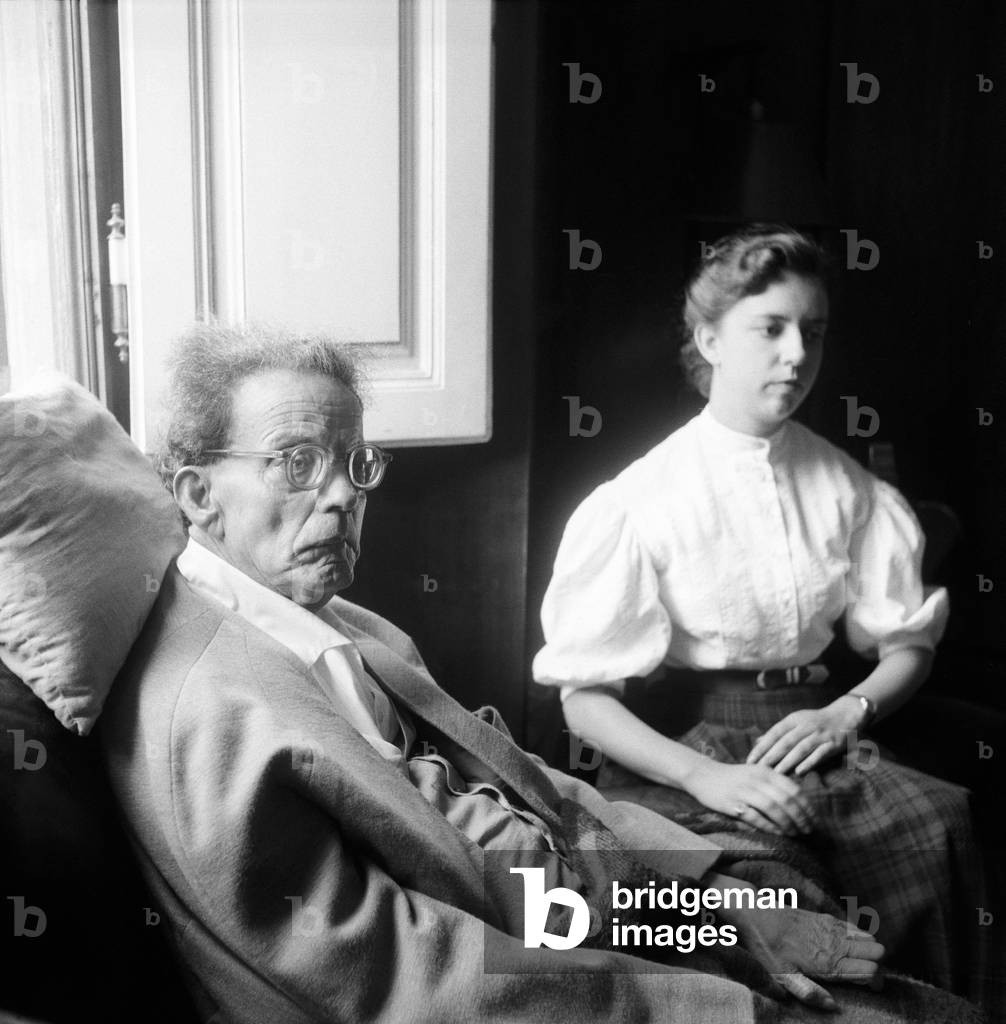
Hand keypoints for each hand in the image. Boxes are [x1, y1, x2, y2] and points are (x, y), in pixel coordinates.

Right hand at [683, 758, 814, 835]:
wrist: (703, 775)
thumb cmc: (734, 777)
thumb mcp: (756, 773)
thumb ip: (776, 784)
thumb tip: (800, 803)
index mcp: (766, 771)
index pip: (794, 789)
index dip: (807, 806)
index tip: (814, 820)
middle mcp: (757, 779)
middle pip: (786, 800)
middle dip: (800, 817)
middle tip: (807, 830)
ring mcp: (744, 790)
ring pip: (773, 808)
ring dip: (787, 824)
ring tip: (795, 834)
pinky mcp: (732, 802)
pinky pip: (755, 817)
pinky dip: (769, 827)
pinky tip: (778, 834)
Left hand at [720, 898, 884, 1010]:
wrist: (757, 914)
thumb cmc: (768, 948)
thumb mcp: (783, 977)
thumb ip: (809, 992)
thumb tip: (833, 1006)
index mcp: (828, 962)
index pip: (871, 970)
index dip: (876, 982)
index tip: (871, 989)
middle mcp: (835, 943)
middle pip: (877, 952)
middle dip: (877, 965)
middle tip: (864, 975)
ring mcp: (832, 927)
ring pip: (869, 937)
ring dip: (869, 951)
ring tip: (856, 962)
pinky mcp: (826, 918)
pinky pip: (855, 927)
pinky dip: (858, 937)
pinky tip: (845, 946)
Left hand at [747, 700, 862, 775]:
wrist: (846, 714)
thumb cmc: (816, 721)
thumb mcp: (796, 721)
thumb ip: (778, 733)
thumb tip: (757, 742)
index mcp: (794, 719)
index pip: (774, 733)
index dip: (762, 747)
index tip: (750, 759)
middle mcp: (806, 725)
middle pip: (785, 741)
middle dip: (771, 756)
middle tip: (758, 769)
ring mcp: (820, 734)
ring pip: (801, 748)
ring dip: (788, 761)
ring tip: (776, 773)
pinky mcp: (833, 743)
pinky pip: (820, 753)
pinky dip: (810, 762)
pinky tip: (800, 772)